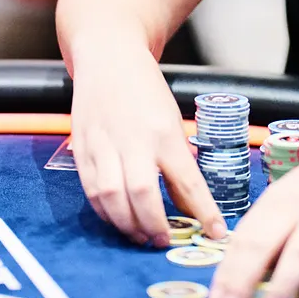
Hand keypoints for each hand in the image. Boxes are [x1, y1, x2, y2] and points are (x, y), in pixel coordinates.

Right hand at [69, 41, 223, 246]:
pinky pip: (91, 190)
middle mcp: (133, 139)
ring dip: (127, 224)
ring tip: (141, 235)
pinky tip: (117, 219)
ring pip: (111, 197)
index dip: (203, 213)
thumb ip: (176, 158)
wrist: (107, 56)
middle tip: (164, 241)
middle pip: (142, 194)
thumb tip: (187, 200)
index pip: (188, 182)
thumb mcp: (172, 118)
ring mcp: (103, 144)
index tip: (216, 234)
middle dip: (155, 225)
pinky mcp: (81, 148)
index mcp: (164, 131)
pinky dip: (104, 212)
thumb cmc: (145, 88)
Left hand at [209, 123, 298, 297]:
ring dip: (281, 286)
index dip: (228, 269)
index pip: (244, 236)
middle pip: (263, 244)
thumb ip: (274, 224)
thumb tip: (250, 268)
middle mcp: (296, 205)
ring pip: (298, 254)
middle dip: (242, 280)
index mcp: (277, 197)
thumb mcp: (295, 193)